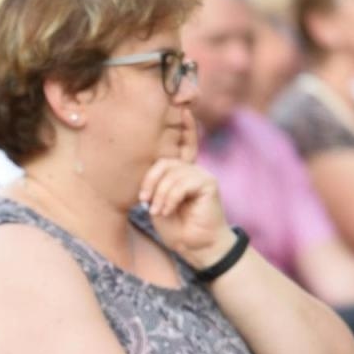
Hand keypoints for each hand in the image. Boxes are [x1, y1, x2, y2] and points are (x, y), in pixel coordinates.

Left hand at [139, 109, 235, 270]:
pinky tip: (167, 210)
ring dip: (159, 194)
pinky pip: (183, 182)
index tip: (183, 106)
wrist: (196, 247)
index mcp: (181, 173)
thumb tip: (145, 172)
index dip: (185, 126)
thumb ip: (156, 186)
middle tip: (145, 202)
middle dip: (151, 180)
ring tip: (157, 211)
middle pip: (165, 161)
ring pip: (172, 173)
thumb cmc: (176, 228)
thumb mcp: (158, 204)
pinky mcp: (208, 184)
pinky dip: (170, 197)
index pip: (182, 145)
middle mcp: (192, 170)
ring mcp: (202, 175)